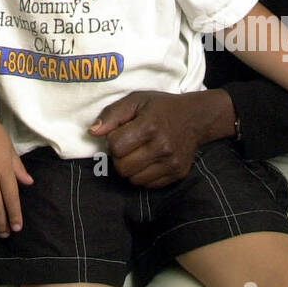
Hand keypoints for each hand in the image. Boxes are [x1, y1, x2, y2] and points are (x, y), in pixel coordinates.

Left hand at [89, 90, 213, 187]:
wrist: (195, 118)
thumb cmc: (160, 108)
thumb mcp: (135, 100)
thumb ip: (112, 114)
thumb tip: (92, 132)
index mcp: (149, 126)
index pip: (115, 147)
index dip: (113, 140)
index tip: (121, 133)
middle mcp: (162, 147)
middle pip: (123, 167)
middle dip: (119, 158)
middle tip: (127, 146)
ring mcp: (171, 163)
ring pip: (134, 180)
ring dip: (130, 169)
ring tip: (137, 154)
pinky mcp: (177, 174)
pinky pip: (148, 185)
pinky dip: (143, 176)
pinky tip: (148, 161)